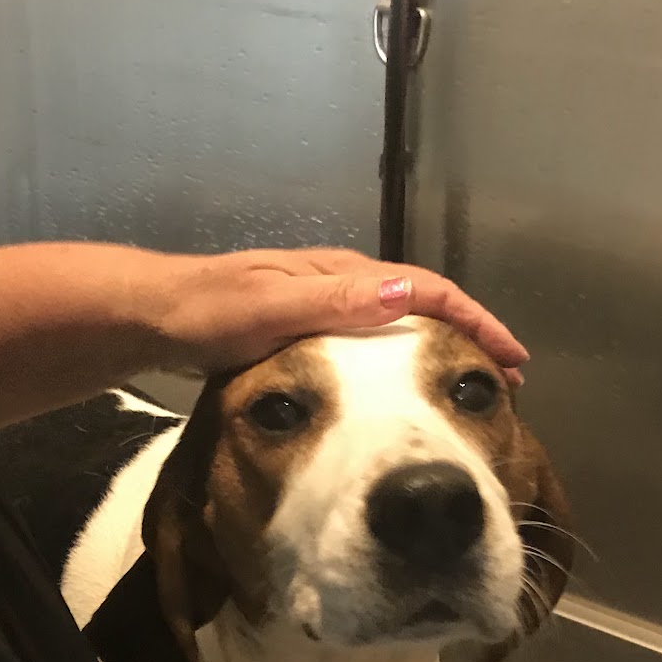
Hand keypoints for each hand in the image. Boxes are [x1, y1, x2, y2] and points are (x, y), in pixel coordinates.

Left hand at [150, 249, 528, 385]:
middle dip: (468, 334)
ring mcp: (321, 303)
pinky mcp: (305, 326)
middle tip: (504, 379)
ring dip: (440, 347)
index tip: (509, 358)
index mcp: (338, 274)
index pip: (425, 289)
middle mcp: (337, 282)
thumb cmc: (205, 314)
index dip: (473, 321)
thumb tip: (404, 295)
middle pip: (422, 302)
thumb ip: (333, 304)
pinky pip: (373, 340)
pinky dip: (404, 358)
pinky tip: (408, 387)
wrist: (151, 316)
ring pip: (399, 321)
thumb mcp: (269, 310)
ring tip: (470, 384)